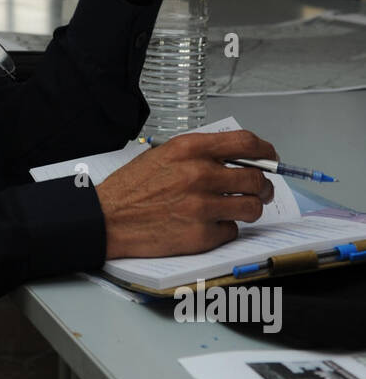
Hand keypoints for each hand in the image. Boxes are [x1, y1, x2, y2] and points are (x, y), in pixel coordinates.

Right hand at [95, 130, 277, 258]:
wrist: (107, 219)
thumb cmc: (131, 188)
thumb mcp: (163, 155)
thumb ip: (199, 154)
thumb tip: (235, 159)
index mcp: (190, 150)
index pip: (246, 143)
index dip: (266, 151)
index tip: (270, 158)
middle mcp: (199, 175)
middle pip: (255, 179)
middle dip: (263, 187)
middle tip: (260, 191)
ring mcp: (201, 207)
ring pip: (250, 208)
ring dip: (249, 209)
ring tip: (238, 210)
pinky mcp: (200, 235)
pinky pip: (231, 232)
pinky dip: (224, 230)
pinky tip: (208, 225)